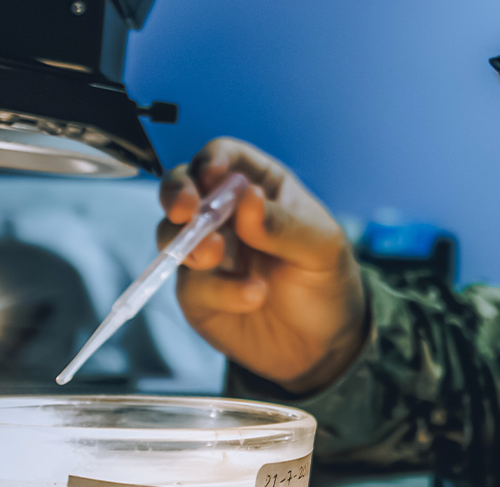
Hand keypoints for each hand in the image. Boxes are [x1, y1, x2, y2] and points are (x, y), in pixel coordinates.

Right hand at [158, 138, 366, 392]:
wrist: (325, 344)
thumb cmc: (328, 281)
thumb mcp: (322, 248)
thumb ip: (285, 225)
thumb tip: (247, 199)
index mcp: (261, 187)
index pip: (225, 156)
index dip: (212, 159)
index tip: (210, 174)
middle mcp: (227, 215)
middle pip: (183, 187)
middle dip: (177, 193)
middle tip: (185, 211)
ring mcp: (209, 253)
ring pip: (171, 233)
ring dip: (187, 241)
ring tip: (216, 255)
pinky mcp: (199, 294)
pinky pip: (192, 284)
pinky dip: (218, 290)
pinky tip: (253, 296)